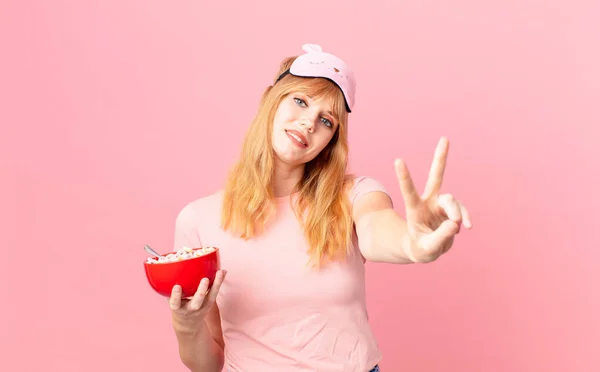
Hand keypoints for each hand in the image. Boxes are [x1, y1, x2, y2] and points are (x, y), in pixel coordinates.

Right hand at [169, 270, 226, 330]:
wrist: (189, 324)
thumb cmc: (179, 307)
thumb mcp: (172, 301)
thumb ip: (170, 290)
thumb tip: (170, 268)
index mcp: (178, 309)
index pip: (175, 303)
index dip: (176, 296)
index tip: (177, 287)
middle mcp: (191, 309)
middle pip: (197, 302)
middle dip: (201, 292)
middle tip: (204, 279)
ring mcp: (202, 307)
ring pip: (211, 296)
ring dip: (216, 284)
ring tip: (219, 272)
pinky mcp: (210, 303)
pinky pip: (215, 292)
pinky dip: (219, 281)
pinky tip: (223, 271)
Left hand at [394, 137, 471, 262]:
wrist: (425, 249)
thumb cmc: (421, 248)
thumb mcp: (427, 249)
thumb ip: (440, 237)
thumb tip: (456, 223)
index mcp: (415, 209)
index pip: (409, 191)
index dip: (404, 176)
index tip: (398, 160)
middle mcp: (428, 202)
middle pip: (436, 177)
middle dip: (441, 158)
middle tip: (445, 138)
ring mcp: (441, 205)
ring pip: (452, 201)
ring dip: (456, 213)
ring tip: (457, 226)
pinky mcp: (452, 211)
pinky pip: (462, 211)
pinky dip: (465, 218)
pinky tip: (466, 226)